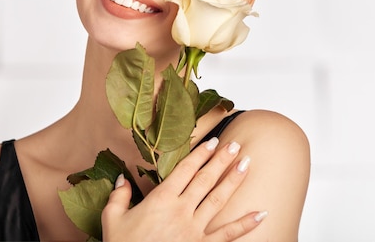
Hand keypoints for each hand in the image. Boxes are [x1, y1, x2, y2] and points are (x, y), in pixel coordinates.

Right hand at [101, 137, 266, 241]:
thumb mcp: (112, 220)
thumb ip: (119, 196)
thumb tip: (121, 178)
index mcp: (161, 200)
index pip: (185, 170)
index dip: (200, 154)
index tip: (212, 141)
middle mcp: (181, 211)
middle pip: (205, 179)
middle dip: (221, 160)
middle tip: (235, 144)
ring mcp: (194, 230)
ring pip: (218, 200)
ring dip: (234, 180)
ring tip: (247, 164)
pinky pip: (228, 235)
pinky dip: (246, 224)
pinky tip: (261, 213)